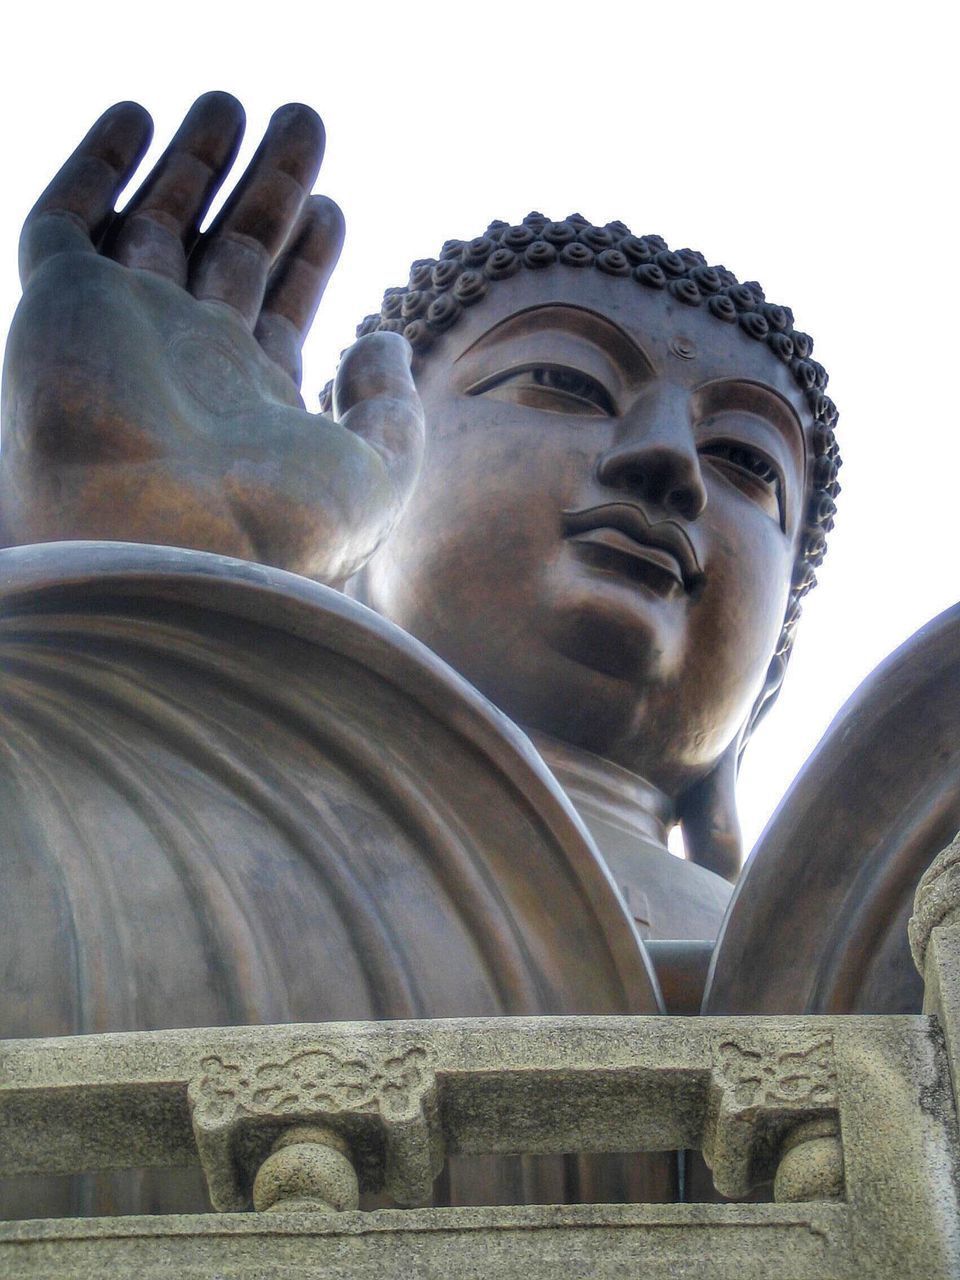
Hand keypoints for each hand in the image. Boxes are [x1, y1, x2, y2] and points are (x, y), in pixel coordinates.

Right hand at [0, 93, 422, 583]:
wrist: (166, 549)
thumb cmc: (278, 530)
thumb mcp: (376, 475)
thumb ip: (392, 409)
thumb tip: (383, 338)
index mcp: (250, 401)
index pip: (279, 306)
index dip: (307, 254)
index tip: (334, 206)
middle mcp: (185, 361)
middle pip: (229, 251)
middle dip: (266, 186)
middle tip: (305, 120)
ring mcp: (121, 330)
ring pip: (157, 222)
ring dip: (194, 160)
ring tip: (236, 101)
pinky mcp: (59, 304)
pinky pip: (65, 220)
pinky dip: (95, 166)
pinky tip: (138, 115)